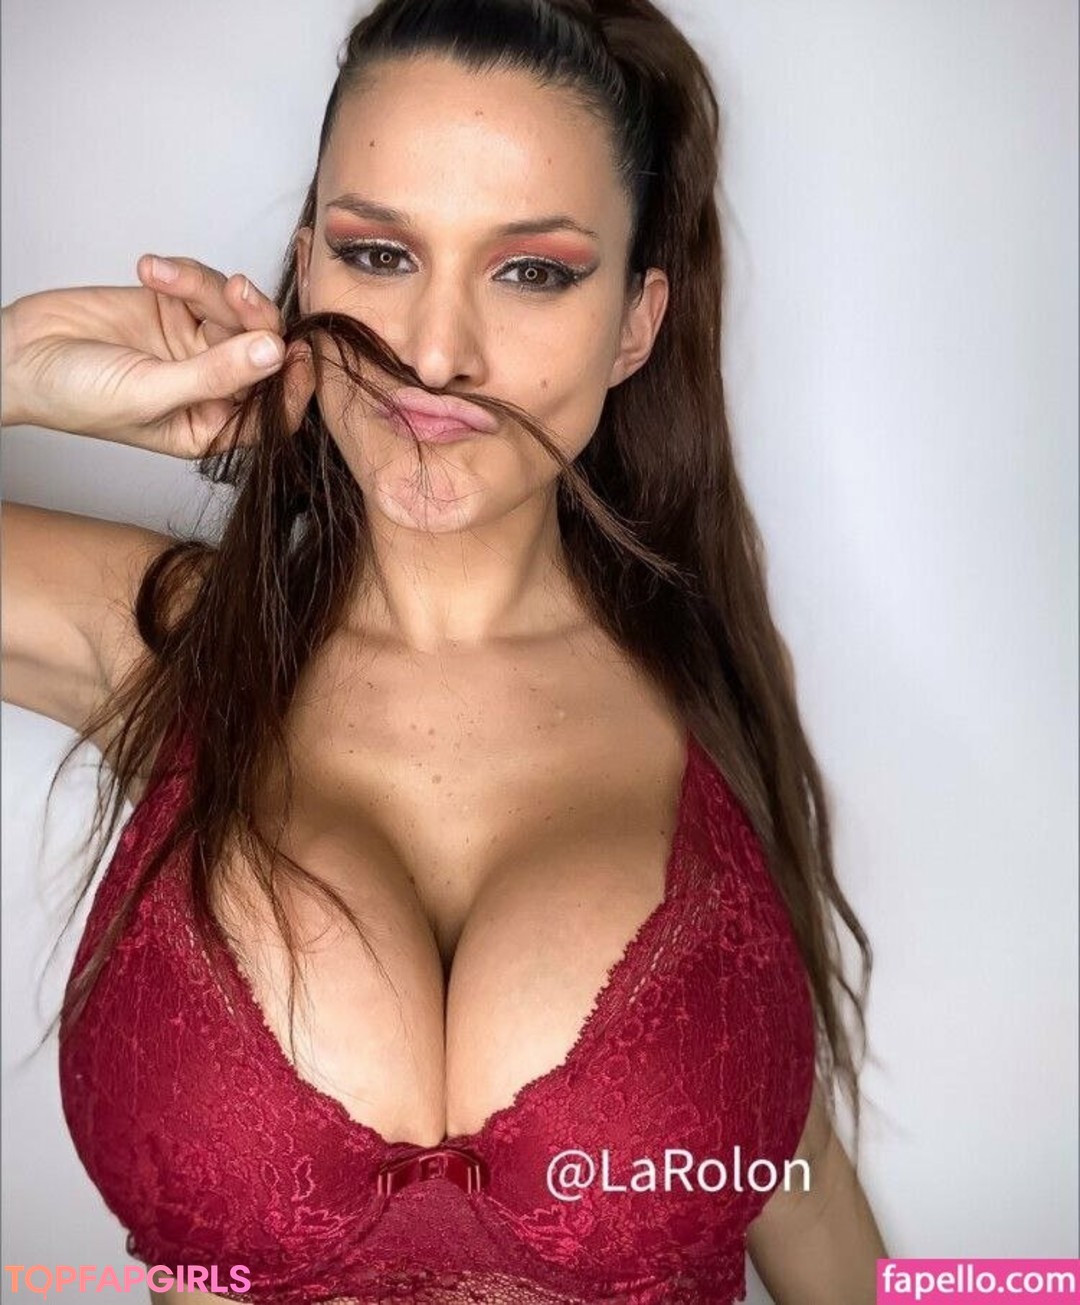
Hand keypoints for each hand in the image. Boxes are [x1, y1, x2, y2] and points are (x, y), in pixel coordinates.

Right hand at [1, 256, 310, 456]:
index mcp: (213, 427)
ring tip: (163, 275)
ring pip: (234, 308)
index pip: (273, 409)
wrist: (17, 355)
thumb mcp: (151, 393)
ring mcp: (195, 345)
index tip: (297, 351)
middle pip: (261, 348)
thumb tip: (272, 353)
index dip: (293, 382)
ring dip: (207, 285)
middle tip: (234, 291)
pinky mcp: (175, 307)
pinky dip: (182, 271)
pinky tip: (149, 270)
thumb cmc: (74, 397)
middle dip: (253, 317)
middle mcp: (213, 388)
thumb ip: (215, 375)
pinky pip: (202, 283)